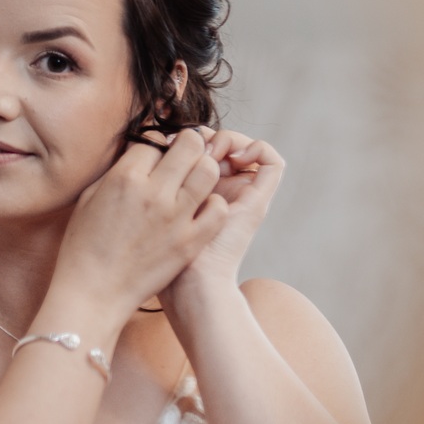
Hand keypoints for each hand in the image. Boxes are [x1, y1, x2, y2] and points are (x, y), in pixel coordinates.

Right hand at [51, 127, 229, 318]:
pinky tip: (201, 208)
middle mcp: (154, 192)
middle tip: (183, 158)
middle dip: (188, 145)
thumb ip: (117, 171)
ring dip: (204, 169)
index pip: (155, 139)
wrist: (93, 293)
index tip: (154, 156)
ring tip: (194, 181)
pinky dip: (214, 204)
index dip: (156, 144)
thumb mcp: (89, 198)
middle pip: (190, 144)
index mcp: (124, 178)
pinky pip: (218, 209)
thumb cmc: (84, 247)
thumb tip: (139, 154)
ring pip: (209, 171)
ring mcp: (175, 217)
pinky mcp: (190, 242)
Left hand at [167, 128, 282, 295]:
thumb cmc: (158, 259)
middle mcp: (225, 192)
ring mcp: (245, 196)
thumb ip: (152, 185)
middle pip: (223, 144)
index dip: (189, 139)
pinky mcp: (259, 202)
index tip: (169, 142)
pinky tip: (233, 157)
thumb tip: (153, 148)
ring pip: (244, 145)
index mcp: (199, 195)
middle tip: (188, 145)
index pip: (202, 150)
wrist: (191, 287)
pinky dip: (256, 148)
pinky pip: (271, 161)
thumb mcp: (154, 216)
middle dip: (206, 136)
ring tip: (210, 150)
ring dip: (228, 139)